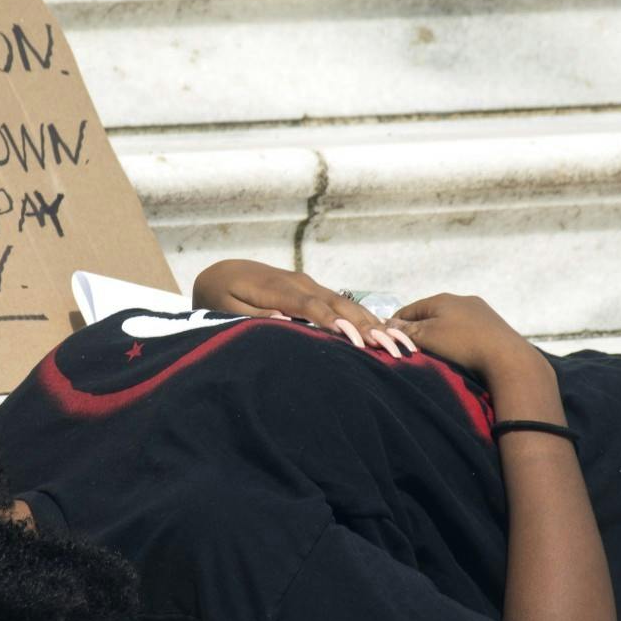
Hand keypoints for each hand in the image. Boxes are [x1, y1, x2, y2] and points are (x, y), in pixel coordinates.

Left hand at [192, 259, 412, 357]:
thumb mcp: (226, 307)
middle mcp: (300, 284)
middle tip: (391, 348)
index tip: (354, 341)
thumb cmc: (221, 295)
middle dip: (366, 327)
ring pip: (347, 305)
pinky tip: (387, 334)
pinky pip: (343, 305)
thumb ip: (253, 315)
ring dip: (373, 324)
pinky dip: (366, 320)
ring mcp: (311, 286)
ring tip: (400, 344)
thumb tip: (283, 319)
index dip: (333, 323)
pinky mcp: (315, 291)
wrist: (224, 273)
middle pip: (338, 306)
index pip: (310, 307)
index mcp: (278, 288)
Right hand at [387, 292, 534, 379]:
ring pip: (450, 320)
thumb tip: (387, 323)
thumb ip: (406, 330)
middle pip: (431, 313)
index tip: (389, 338)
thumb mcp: (428, 337)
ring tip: (435, 350)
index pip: (410, 309)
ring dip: (440, 333)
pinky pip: (467, 329)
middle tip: (410, 346)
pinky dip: (457, 337)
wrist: (507, 356)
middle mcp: (461, 299)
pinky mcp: (493, 325)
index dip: (396, 323)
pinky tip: (459, 350)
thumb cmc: (462, 344)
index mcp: (442, 299)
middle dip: (419, 328)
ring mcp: (480, 311)